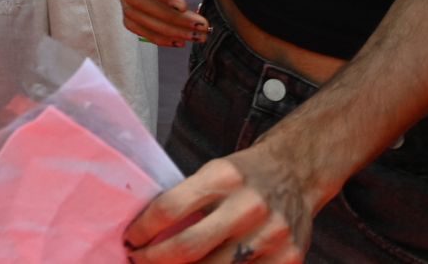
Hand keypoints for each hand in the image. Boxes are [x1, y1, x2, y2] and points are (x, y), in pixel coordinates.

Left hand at [125, 144, 310, 262]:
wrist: (297, 173)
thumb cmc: (245, 177)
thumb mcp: (214, 173)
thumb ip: (187, 201)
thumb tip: (149, 235)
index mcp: (223, 177)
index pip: (169, 209)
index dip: (143, 230)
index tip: (131, 240)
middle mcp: (249, 206)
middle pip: (189, 248)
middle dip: (155, 260)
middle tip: (140, 261)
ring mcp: (271, 235)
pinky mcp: (290, 258)